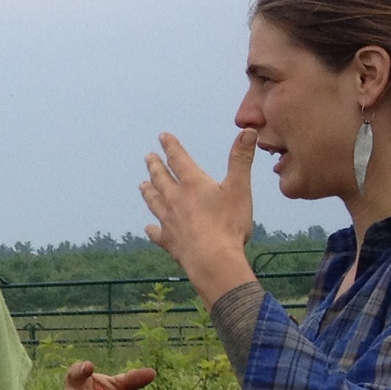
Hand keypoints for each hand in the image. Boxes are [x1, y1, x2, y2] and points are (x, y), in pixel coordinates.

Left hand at [140, 129, 259, 305]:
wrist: (212, 259)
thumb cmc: (228, 223)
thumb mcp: (239, 187)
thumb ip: (241, 159)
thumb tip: (248, 130)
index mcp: (193, 184)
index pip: (179, 160)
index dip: (171, 147)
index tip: (162, 137)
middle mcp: (175, 199)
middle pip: (161, 179)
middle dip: (155, 166)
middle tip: (148, 157)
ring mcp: (169, 221)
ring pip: (154, 202)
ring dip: (148, 192)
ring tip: (142, 185)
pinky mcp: (169, 241)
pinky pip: (157, 233)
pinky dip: (152, 230)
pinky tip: (149, 229)